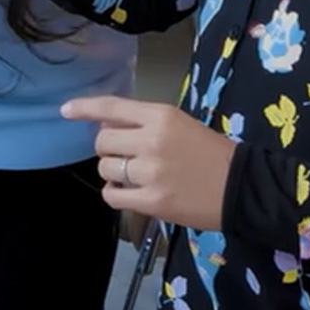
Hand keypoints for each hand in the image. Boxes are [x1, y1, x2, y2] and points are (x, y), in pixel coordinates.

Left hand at [66, 95, 237, 231]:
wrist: (243, 188)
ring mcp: (151, 173)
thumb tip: (104, 127)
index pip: (113, 107)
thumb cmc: (212, 153)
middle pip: (103, 141)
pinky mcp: (153, 201)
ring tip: (134, 176)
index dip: (85, 107)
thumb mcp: (180, 124)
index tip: (66, 111)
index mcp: (161, 116)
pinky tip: (130, 193)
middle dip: (108, 148)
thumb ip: (144, 123)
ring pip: (105, 167)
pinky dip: (115, 193)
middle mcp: (152, 141)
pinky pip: (112, 195)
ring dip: (113, 171)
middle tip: (126, 156)